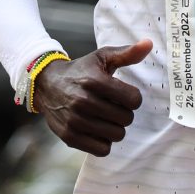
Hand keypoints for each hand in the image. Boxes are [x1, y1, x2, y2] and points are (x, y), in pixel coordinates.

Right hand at [34, 38, 151, 156]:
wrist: (46, 85)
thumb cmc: (80, 71)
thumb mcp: (101, 58)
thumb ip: (127, 53)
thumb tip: (148, 44)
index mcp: (94, 81)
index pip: (134, 100)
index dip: (133, 98)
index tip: (123, 95)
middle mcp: (83, 101)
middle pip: (126, 119)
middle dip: (124, 113)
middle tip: (113, 107)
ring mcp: (75, 121)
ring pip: (116, 135)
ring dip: (115, 128)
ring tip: (105, 118)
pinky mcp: (69, 137)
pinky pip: (102, 149)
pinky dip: (104, 142)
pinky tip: (97, 130)